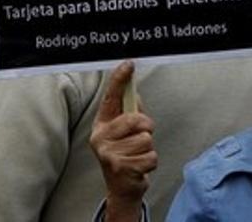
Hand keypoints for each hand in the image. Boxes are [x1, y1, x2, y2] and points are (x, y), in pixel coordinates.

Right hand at [90, 61, 155, 221]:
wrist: (122, 187)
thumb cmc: (126, 154)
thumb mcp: (126, 132)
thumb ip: (131, 112)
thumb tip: (135, 90)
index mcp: (103, 124)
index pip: (111, 98)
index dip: (120, 80)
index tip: (129, 64)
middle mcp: (100, 137)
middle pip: (138, 120)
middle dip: (146, 129)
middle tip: (139, 139)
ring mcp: (108, 153)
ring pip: (146, 139)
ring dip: (148, 149)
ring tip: (137, 156)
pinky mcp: (119, 168)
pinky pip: (150, 157)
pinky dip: (150, 162)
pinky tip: (139, 167)